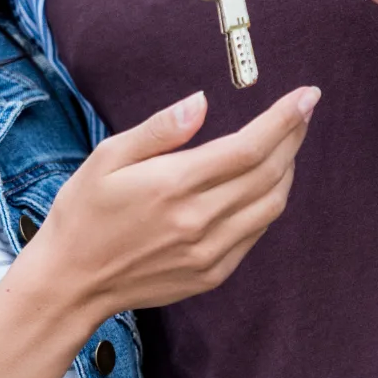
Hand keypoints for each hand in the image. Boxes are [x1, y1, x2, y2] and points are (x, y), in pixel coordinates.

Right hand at [37, 84, 317, 327]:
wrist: (71, 281)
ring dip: (287, 170)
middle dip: (293, 137)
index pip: (249, 147)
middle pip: (269, 173)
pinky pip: (256, 233)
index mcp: (173, 185)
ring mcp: (209, 252)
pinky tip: (261, 185)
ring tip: (287, 146)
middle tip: (303, 112)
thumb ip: (159, 130)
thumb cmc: (84, 213)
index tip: (306, 96)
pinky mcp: (212, 274)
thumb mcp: (107, 158)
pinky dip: (268, 203)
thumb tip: (201, 102)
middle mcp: (198, 220)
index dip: (284, 119)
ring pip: (271, 205)